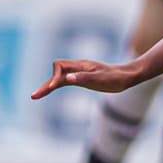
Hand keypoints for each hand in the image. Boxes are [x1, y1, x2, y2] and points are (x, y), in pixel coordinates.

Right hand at [30, 58, 144, 98]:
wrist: (128, 76)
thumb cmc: (116, 78)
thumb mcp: (101, 79)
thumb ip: (84, 78)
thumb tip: (67, 78)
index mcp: (81, 66)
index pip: (59, 66)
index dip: (54, 77)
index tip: (52, 88)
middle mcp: (78, 67)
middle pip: (56, 72)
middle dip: (45, 84)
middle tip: (33, 96)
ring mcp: (80, 72)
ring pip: (59, 77)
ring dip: (48, 85)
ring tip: (36, 95)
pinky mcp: (82, 78)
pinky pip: (65, 80)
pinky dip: (56, 84)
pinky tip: (50, 90)